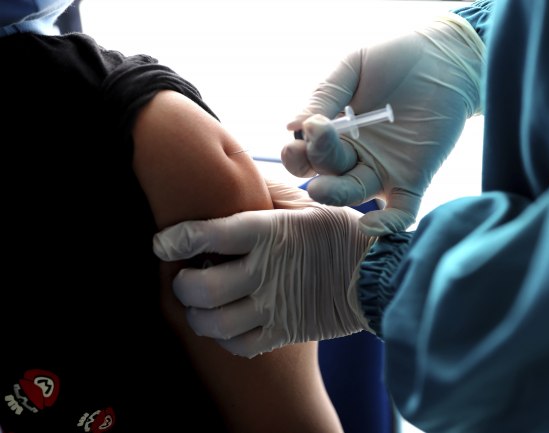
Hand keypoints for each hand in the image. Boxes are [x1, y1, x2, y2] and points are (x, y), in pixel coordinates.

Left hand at [153, 180, 373, 357]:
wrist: (378, 275)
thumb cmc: (343, 233)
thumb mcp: (310, 204)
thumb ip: (271, 195)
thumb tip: (239, 181)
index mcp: (269, 232)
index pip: (207, 235)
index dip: (176, 240)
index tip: (162, 243)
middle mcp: (265, 271)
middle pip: (201, 288)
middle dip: (181, 286)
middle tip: (183, 278)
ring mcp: (274, 305)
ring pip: (215, 323)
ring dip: (197, 316)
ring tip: (199, 306)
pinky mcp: (285, 331)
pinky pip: (241, 345)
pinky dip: (225, 339)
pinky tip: (226, 326)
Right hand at [281, 12, 484, 235]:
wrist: (445, 57)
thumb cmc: (395, 59)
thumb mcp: (353, 69)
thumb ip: (324, 95)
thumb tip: (291, 126)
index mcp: (333, 135)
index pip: (305, 155)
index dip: (298, 150)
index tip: (309, 126)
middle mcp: (353, 158)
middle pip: (325, 174)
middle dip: (315, 164)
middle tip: (315, 144)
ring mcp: (382, 172)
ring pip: (353, 193)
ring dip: (336, 194)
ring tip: (323, 188)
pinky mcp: (413, 180)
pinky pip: (399, 211)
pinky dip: (386, 223)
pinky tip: (371, 225)